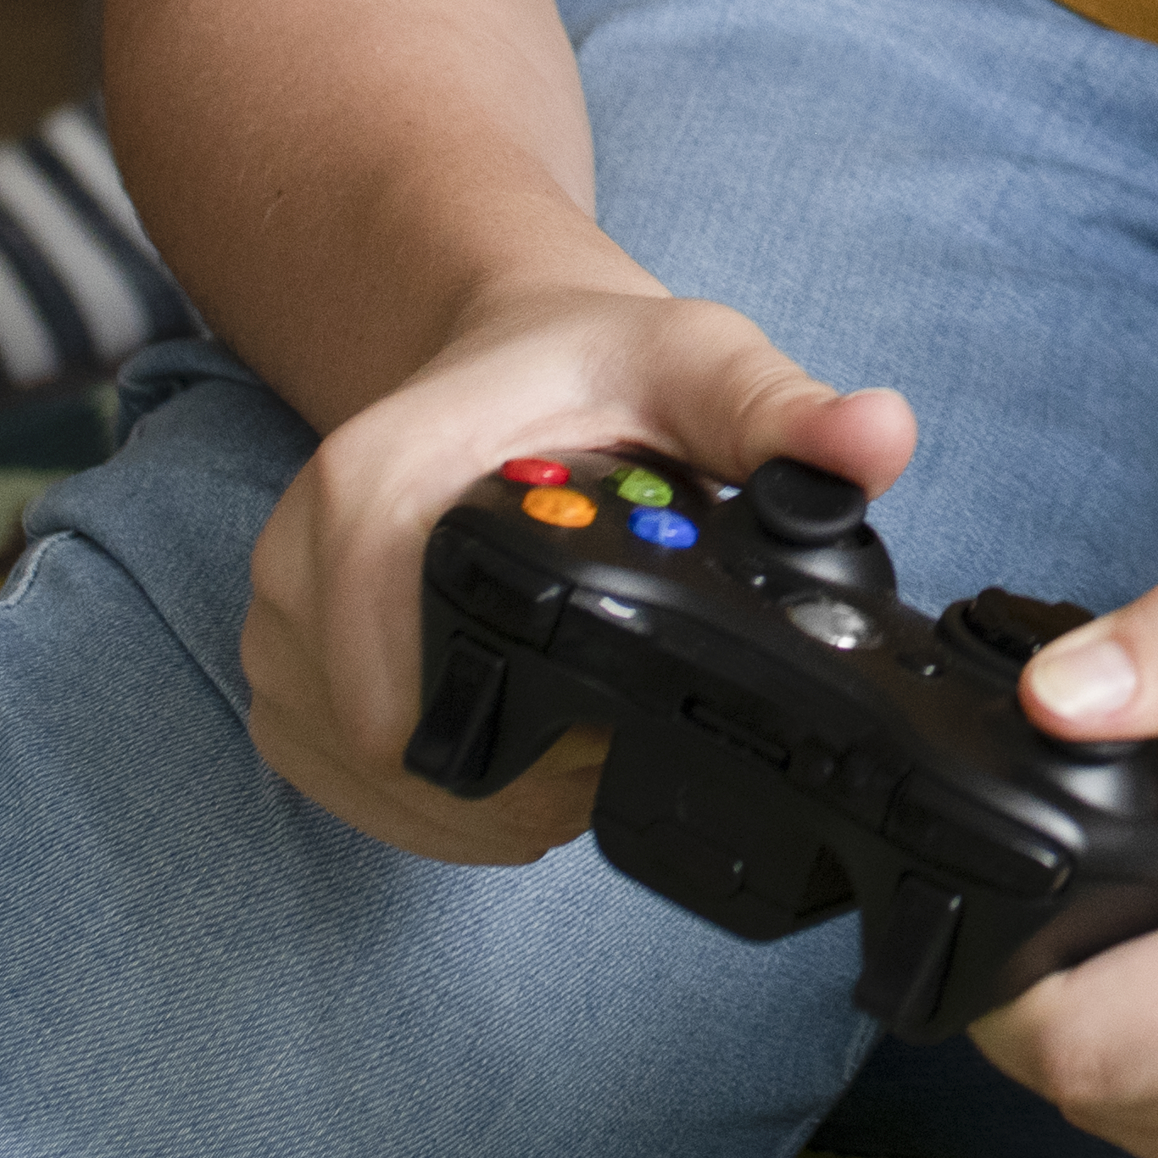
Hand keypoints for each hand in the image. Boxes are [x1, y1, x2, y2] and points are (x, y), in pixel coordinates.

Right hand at [233, 274, 917, 868]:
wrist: (509, 352)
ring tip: (570, 760)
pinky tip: (510, 773)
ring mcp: (281, 623)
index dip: (487, 736)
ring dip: (465, 804)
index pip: (378, 656)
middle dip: (500, 782)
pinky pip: (332, 779)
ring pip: (352, 777)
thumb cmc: (597, 365)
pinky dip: (425, 804)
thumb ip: (784, 411)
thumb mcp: (702, 362)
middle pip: (373, 742)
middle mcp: (300, 556)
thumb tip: (876, 436)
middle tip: (605, 755)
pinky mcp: (286, 672)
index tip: (591, 743)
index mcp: (375, 480)